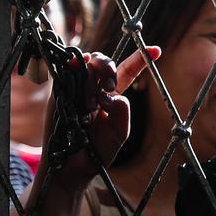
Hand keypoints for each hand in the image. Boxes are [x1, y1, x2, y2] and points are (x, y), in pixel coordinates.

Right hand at [46, 47, 159, 179]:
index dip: (140, 59)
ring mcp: (76, 87)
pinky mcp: (59, 90)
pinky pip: (66, 69)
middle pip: (104, 62)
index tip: (156, 51)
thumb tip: (109, 91)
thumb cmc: (96, 152)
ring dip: (91, 80)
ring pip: (86, 65)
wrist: (70, 165)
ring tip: (88, 105)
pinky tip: (74, 68)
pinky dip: (72, 66)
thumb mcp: (120, 134)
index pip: (127, 72)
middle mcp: (94, 89)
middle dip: (108, 68)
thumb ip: (122, 111)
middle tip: (110, 87)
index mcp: (112, 97)